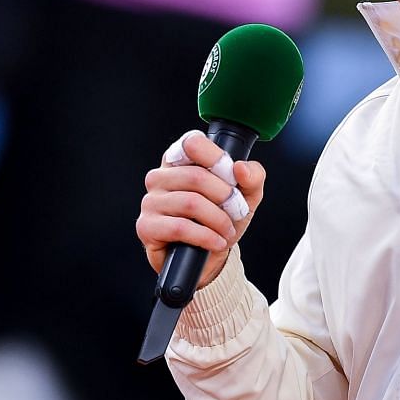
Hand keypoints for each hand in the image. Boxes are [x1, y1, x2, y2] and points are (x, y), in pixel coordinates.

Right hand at [137, 130, 267, 289]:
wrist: (209, 256)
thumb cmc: (222, 218)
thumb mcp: (246, 196)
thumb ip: (252, 176)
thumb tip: (241, 169)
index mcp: (180, 160)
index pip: (192, 143)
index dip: (217, 159)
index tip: (232, 176)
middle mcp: (160, 176)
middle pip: (197, 176)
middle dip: (225, 197)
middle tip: (236, 211)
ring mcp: (150, 201)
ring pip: (190, 203)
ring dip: (218, 220)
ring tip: (227, 230)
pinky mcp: (146, 226)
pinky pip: (179, 227)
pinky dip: (205, 237)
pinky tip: (215, 242)